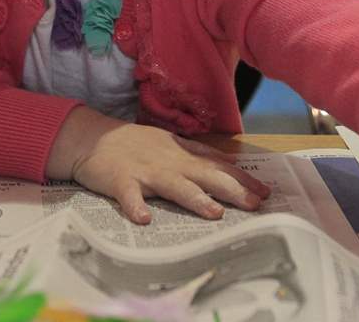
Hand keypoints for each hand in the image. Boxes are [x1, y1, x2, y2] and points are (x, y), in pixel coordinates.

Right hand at [47, 107, 270, 223]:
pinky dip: (135, 206)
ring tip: (214, 213)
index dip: (243, 178)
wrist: (93, 138)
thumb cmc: (135, 144)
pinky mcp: (121, 180)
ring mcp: (146, 171)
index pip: (219, 165)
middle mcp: (170, 161)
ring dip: (195, 199)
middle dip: (232, 189)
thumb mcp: (171, 144)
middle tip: (255, 204)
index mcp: (182, 154)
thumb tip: (227, 165)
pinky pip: (129, 196)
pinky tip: (144, 220)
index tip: (265, 192)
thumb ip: (197, 155)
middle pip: (206, 175)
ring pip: (174, 186)